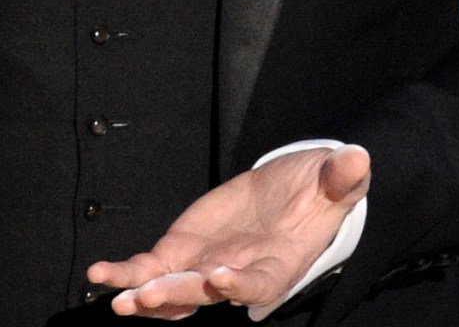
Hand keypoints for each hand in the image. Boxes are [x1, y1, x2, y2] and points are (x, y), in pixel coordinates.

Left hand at [85, 144, 369, 319]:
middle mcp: (237, 275)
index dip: (240, 287)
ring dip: (146, 297)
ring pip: (172, 291)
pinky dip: (126, 274)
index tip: (220, 279)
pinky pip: (148, 268)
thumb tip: (358, 159)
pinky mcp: (180, 252)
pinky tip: (100, 274)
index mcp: (277, 265)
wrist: (289, 190)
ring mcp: (203, 267)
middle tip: (150, 295)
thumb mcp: (334, 180)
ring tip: (119, 300)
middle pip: (206, 292)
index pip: (258, 284)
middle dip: (179, 294)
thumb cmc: (316, 191)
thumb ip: (341, 178)